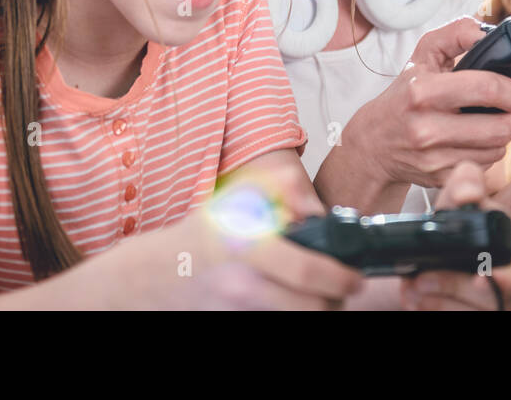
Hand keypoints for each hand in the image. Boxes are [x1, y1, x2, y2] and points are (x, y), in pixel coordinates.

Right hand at [142, 160, 365, 308]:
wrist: (156, 276)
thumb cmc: (201, 236)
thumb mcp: (232, 198)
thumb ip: (276, 185)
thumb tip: (311, 204)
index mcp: (246, 247)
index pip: (305, 269)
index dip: (339, 276)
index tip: (354, 276)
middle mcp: (243, 284)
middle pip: (312, 307)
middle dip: (336, 300)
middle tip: (344, 290)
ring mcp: (240, 311)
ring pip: (301, 320)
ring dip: (318, 311)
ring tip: (322, 297)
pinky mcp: (236, 324)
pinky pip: (280, 325)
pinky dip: (295, 316)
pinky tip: (295, 303)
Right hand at [342, 17, 510, 189]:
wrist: (374, 143)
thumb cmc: (403, 95)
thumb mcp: (422, 56)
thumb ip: (455, 35)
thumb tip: (485, 34)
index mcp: (423, 91)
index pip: (488, 89)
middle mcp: (426, 126)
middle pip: (502, 126)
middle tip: (507, 108)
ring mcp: (434, 157)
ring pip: (498, 149)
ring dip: (501, 135)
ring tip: (489, 123)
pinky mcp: (440, 178)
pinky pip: (484, 166)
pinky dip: (486, 154)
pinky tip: (473, 142)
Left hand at [400, 162, 510, 310]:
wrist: (443, 248)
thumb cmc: (459, 222)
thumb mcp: (461, 194)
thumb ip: (466, 181)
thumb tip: (467, 195)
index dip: (509, 280)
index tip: (479, 278)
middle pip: (495, 300)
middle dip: (455, 289)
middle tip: (421, 280)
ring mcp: (502, 307)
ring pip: (476, 315)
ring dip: (440, 305)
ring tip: (412, 290)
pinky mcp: (479, 314)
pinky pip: (461, 320)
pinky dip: (436, 312)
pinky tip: (416, 301)